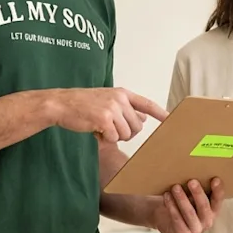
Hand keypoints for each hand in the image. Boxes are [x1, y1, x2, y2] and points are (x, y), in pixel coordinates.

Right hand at [51, 87, 167, 143]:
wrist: (61, 104)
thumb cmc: (82, 104)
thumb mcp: (106, 101)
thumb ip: (125, 109)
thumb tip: (142, 118)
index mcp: (122, 93)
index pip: (146, 103)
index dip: (160, 113)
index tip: (170, 119)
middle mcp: (120, 99)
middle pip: (137, 127)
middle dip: (125, 133)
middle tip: (110, 129)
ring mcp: (112, 108)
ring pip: (126, 134)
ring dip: (114, 137)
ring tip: (101, 128)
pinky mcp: (104, 119)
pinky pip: (113, 138)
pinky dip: (104, 139)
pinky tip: (95, 131)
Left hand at [153, 178, 222, 232]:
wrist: (165, 218)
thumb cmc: (183, 202)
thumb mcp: (191, 195)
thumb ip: (196, 188)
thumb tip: (196, 169)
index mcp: (213, 210)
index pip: (218, 200)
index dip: (218, 191)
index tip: (215, 179)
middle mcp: (207, 221)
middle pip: (204, 207)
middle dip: (198, 193)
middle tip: (192, 181)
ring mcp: (196, 229)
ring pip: (189, 213)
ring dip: (182, 199)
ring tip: (175, 187)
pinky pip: (177, 220)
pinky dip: (172, 207)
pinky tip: (167, 196)